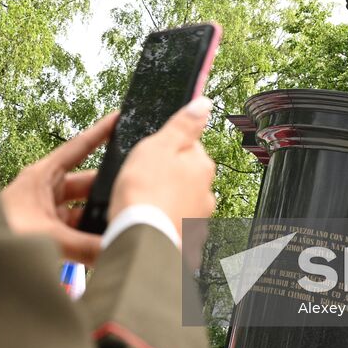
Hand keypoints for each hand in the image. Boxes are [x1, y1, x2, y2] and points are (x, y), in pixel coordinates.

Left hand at [0, 111, 116, 264]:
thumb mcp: (47, 237)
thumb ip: (85, 246)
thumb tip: (118, 248)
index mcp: (42, 176)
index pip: (78, 147)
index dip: (100, 132)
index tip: (120, 118)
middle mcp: (45, 190)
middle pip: (86, 183)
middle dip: (108, 189)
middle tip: (134, 191)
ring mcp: (45, 211)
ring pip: (82, 210)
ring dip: (98, 219)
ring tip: (123, 223)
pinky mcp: (45, 232)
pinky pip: (74, 231)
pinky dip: (88, 238)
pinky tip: (105, 246)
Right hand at [110, 96, 216, 242]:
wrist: (141, 243)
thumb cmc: (145, 193)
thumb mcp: (158, 146)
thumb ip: (183, 125)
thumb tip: (204, 104)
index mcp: (202, 166)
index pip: (189, 146)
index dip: (164, 150)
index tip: (148, 158)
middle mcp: (207, 193)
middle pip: (184, 175)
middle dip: (165, 178)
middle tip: (141, 182)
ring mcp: (198, 220)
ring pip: (179, 202)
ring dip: (164, 202)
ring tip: (140, 206)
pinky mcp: (186, 242)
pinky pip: (172, 225)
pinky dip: (162, 223)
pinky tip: (146, 224)